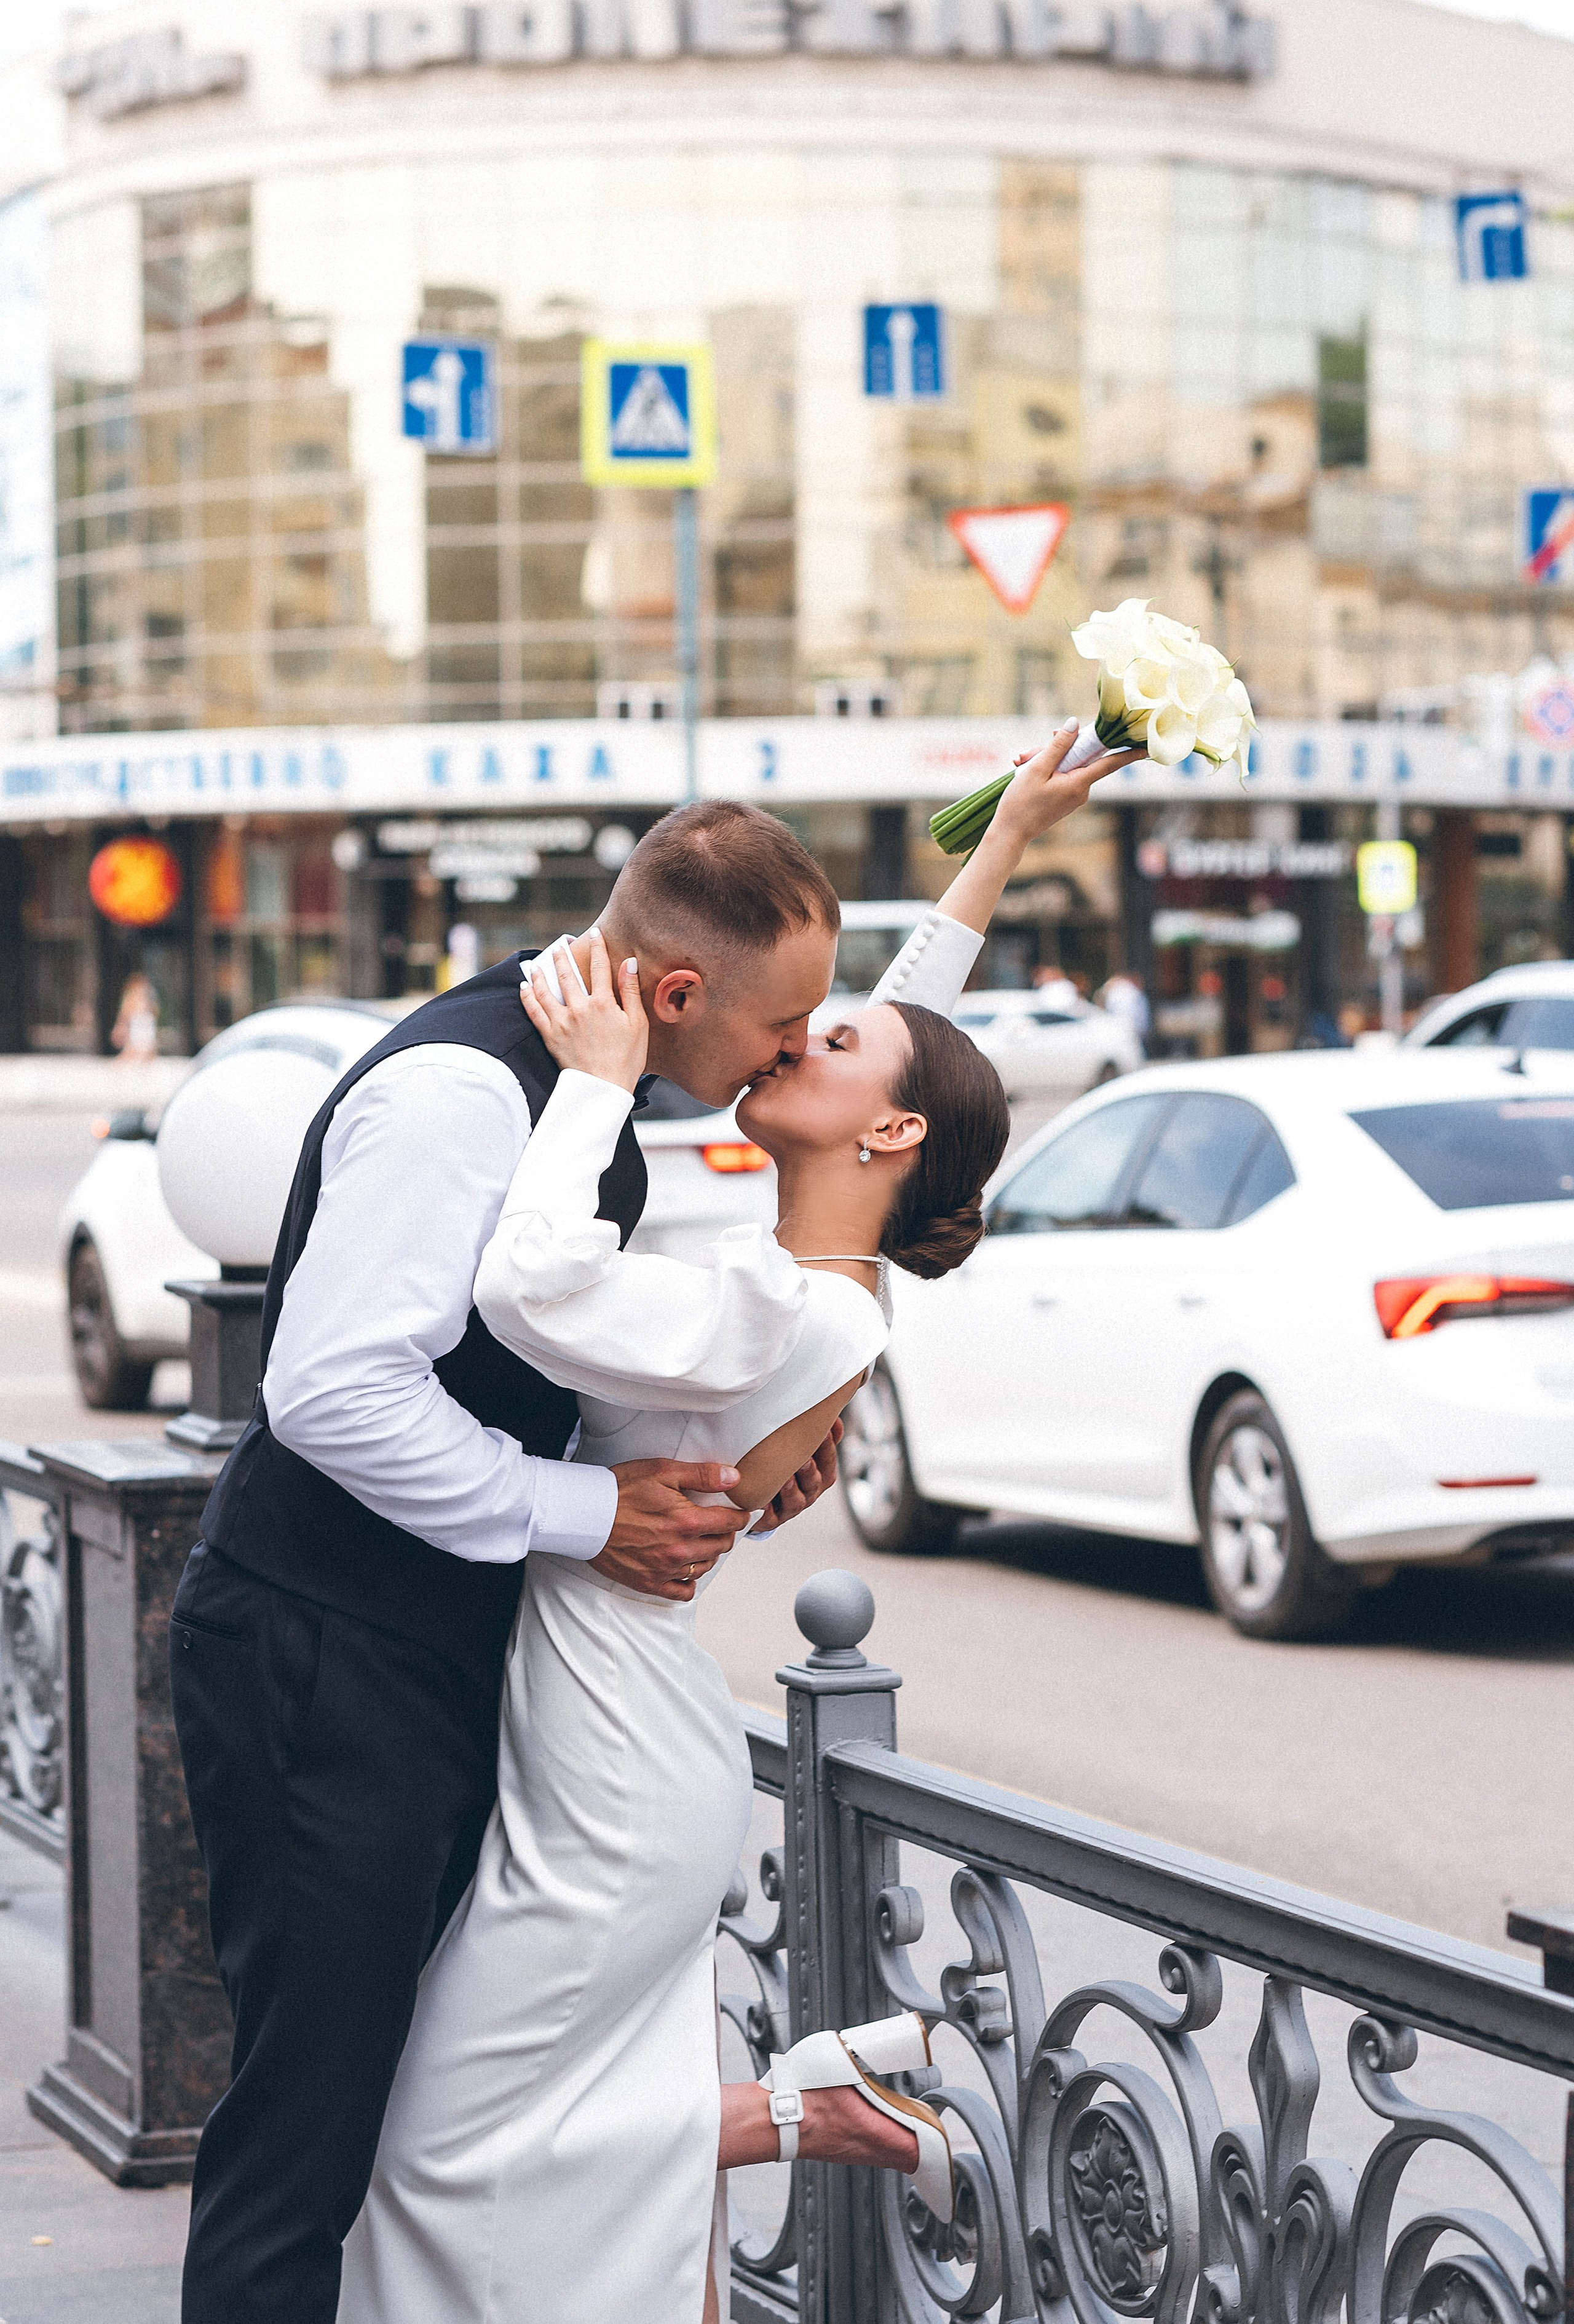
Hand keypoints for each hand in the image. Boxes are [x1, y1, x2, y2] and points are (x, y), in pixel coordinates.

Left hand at [520, 929, 647, 1091]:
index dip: (598, 947)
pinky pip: (534, 1011)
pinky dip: (527, 997)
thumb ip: (630, 991)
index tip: (595, 933)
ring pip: (546, 989)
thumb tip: (628, 963)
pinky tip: (523, 987)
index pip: (600, 967)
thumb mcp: (638, 1023)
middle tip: (559, 945)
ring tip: (537, 963)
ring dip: (540, 973)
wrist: (603, 1088)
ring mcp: (562, 1021)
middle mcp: (580, 1007)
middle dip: (563, 956)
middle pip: (568, 974)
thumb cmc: (626, 1059)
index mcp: (604, 1003)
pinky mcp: (550, 1035)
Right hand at [595, 1458, 745, 1600]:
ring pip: (705, 1567)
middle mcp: (680, 1550)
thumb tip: (734, 1478)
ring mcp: (665, 1569)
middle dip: (724, 1533)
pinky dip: (689, 1581)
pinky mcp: (649, 1583)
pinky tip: (685, 1567)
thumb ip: (702, 1475)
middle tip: (718, 1523)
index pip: (730, 1523)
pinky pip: (682, 1592)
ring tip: (700, 1541)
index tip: (740, 1512)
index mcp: (687, 1521)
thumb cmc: (620, 1490)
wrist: (585, 1515)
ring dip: (708, 1554)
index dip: (739, 1515)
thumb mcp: (662, 1470)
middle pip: (721, 1546)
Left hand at [754, 1419, 840, 1535]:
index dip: (827, 1449)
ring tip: (785, 1480)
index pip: (829, 1462)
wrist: (758, 1495)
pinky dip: (767, 1510)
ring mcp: (791, 1507)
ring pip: (797, 1502)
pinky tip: (763, 1503)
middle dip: (811, 1471)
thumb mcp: (801, 1446)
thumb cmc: (783, 1464)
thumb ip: (816, 1434)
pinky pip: (771, 1518)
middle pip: (816, 1483)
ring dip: (792, 1491)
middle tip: (805, 1459)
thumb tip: (833, 1419)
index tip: (822, 1432)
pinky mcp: (771, 1520)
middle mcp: (808, 1492)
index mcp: (819, 1475)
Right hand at [989, 721, 1141, 847]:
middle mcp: (1081, 791)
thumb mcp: (1037, 769)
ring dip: (1044, 760)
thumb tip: (1075, 724)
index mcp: (1078, 784)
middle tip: (1026, 754)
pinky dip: (1045, 770)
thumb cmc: (1021, 802)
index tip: (1146, 747)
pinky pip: (1061, 776)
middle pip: (1078, 758)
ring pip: (1067, 766)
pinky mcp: (1065, 799)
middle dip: (1055, 749)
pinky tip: (1025, 770)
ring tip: (1020, 764)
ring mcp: (1074, 797)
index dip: (1127, 753)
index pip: (1109, 764)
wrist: (1010, 833)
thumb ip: (1058, 745)